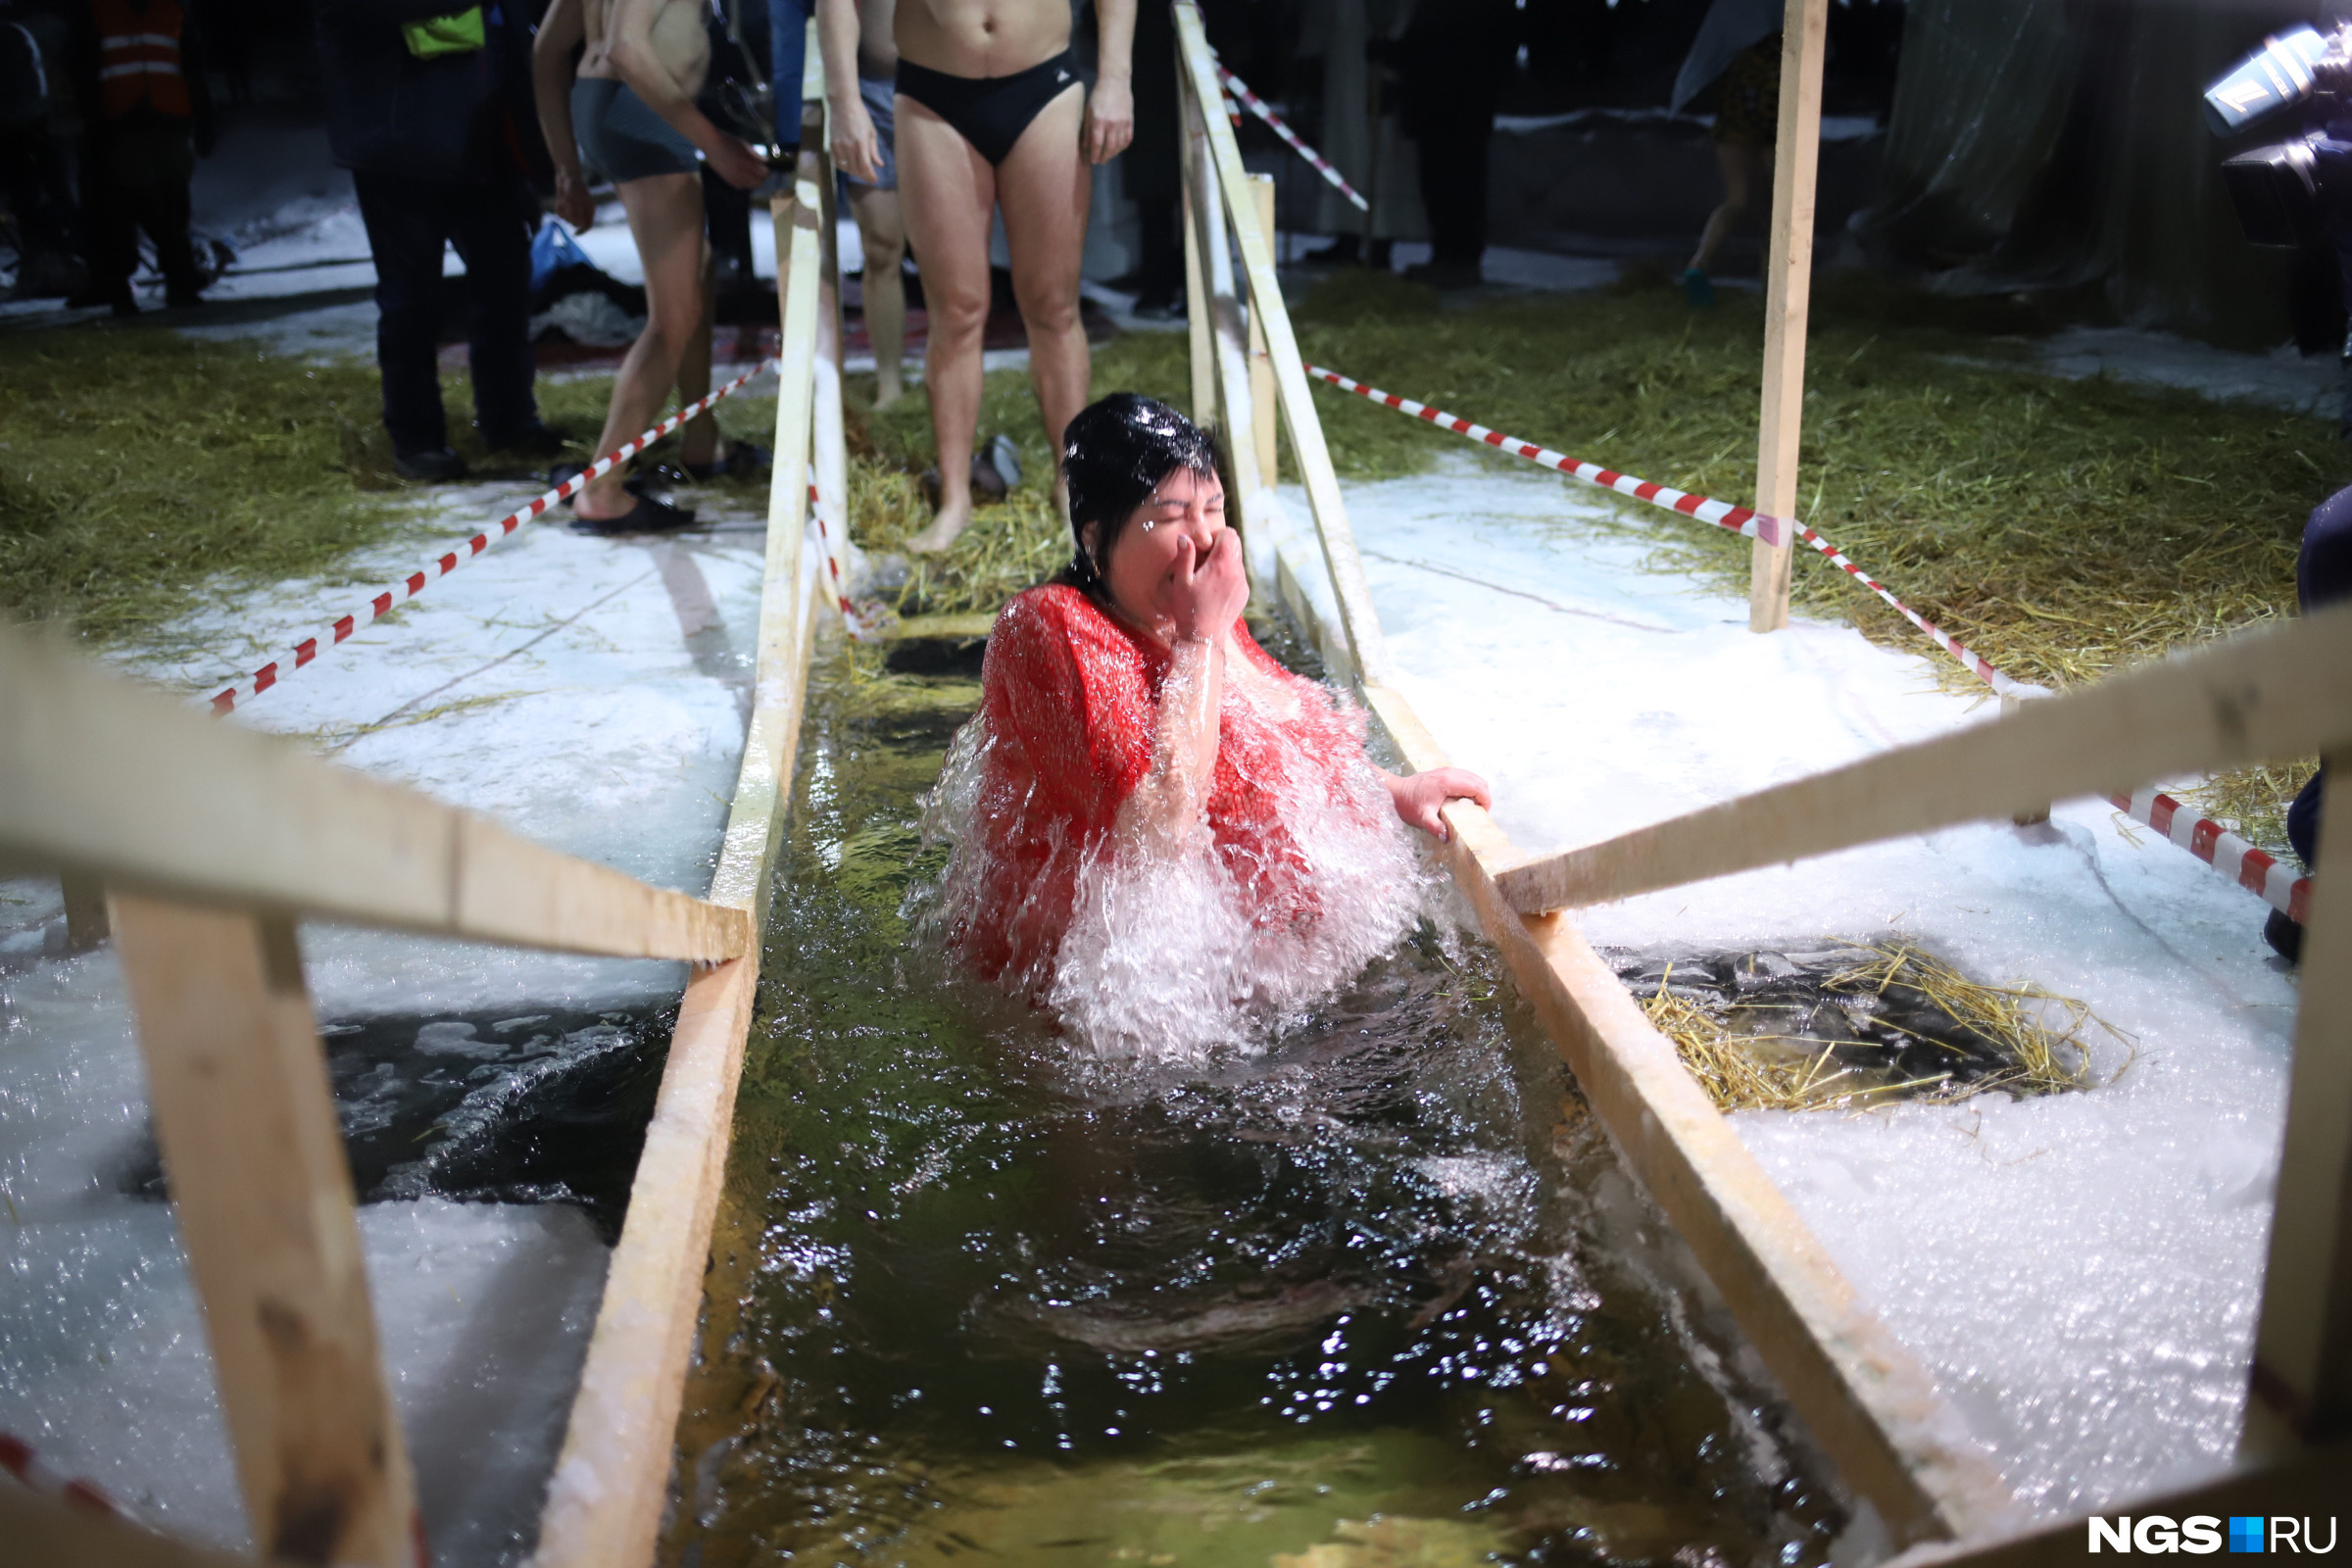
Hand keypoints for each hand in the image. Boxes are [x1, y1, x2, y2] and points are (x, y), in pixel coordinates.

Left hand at [553, 168, 595, 229]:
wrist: (566, 175)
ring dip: (564, 211)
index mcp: (589, 209)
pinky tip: (560, 199)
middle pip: (576, 223)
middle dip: (570, 216)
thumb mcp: (577, 199)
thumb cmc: (574, 185)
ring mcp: (573, 209)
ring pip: (567, 219)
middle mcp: (582, 211)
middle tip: (568, 204)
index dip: (582, 231)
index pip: (588, 225)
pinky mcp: (565, 207)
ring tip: (564, 199)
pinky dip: (559, 208)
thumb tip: (577, 225)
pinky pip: (560, 213)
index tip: (575, 234)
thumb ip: (578, 212)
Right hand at [707, 134, 769, 189]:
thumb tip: (767, 160)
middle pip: (759, 183)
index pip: (765, 174)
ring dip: (751, 181)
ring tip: (748, 172)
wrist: (711, 143)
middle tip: (757, 171)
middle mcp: (742, 171)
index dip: (765, 170)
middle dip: (760, 177)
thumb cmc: (729, 140)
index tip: (762, 167)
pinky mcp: (727, 179)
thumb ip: (756, 154)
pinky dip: (743, 183)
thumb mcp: (745, 144)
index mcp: (749, 161)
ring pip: (749, 186)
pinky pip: (739, 186)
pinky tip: (741, 176)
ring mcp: (734, 176)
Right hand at [831, 97, 882, 184]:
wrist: (843, 104)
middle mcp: (849, 146)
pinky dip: (845, 167)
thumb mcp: (871, 133)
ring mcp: (839, 146)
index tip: (875, 180)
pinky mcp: (832, 145)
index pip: (865, 167)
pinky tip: (850, 164)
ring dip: (854, 172)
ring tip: (860, 170)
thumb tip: (879, 165)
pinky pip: (838, 162)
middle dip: (863, 175)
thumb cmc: (860, 117)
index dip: (870, 176)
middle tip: (869, 175)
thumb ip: (874, 150)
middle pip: (856, 170)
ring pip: (846, 168)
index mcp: (861, 143)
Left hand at [1084, 75, 1134, 163]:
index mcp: (1099, 121)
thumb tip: (1085, 145)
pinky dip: (1123, 146)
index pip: (1097, 143)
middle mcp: (1112, 124)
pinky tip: (1118, 148)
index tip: (1092, 161)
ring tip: (1108, 156)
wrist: (1115, 82)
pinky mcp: (1130, 121)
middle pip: (1109, 147)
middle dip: (1104, 157)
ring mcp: (1123, 123)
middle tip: (1100, 161)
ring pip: (1119, 145)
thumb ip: (1087, 129)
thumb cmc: (1098, 95)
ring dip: (1113, 153)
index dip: (1095, 154)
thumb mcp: (1088, 111)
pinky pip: (1128, 139)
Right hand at [1159, 526, 1246, 644]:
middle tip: (1204, 557)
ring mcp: (1243, 583)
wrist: (1204, 637)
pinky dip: (1229, 574)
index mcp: (1222, 564)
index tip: (1204, 545)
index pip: (1229, 534)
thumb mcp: (1181, 582)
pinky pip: (1239, 575)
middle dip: (1222, 545)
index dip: (1216, 535)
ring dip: (1225, 560)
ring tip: (1208, 574)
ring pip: (1237, 560)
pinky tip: (1214, 588)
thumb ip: (1184, 556)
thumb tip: (1184, 537)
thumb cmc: (1189, 609)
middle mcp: (1237, 572)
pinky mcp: (1244, 594)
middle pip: (1236, 544)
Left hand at [1385, 767, 1491, 841]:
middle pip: (1479, 781)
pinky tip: (1462, 801)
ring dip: (1477, 791)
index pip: (1478, 786)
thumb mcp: (1422, 817)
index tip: (1483, 813)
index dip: (1486, 800)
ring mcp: (1447, 771)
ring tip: (1472, 808)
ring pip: (1473, 778)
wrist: (1395, 792)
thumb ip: (1436, 827)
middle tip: (1479, 813)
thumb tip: (1447, 837)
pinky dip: (1469, 788)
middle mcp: (1449, 773)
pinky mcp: (1443, 773)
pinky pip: (1464, 777)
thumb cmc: (1408, 803)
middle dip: (1484, 796)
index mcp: (1448, 782)